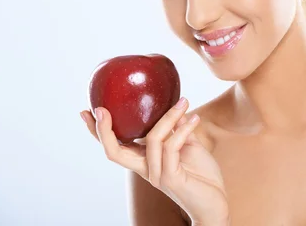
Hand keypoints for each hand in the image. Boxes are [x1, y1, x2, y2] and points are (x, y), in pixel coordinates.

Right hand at [81, 97, 230, 224]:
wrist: (216, 203)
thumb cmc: (201, 177)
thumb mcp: (188, 146)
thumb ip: (178, 129)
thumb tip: (176, 106)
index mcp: (145, 161)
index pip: (116, 146)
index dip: (100, 131)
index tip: (90, 109)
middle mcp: (146, 169)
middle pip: (114, 151)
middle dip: (103, 130)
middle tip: (101, 109)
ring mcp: (156, 175)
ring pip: (151, 139)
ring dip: (168, 116)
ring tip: (184, 102)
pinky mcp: (171, 178)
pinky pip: (171, 147)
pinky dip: (182, 129)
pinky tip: (195, 118)